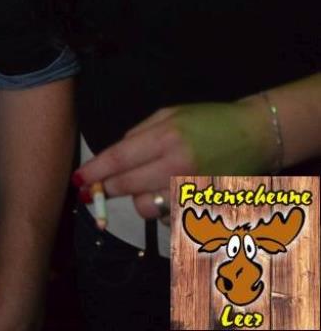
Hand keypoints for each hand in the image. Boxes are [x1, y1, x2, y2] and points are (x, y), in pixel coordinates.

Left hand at [74, 99, 272, 223]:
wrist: (253, 135)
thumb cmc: (208, 120)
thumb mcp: (170, 114)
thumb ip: (139, 134)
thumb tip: (112, 156)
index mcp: (167, 138)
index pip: (120, 159)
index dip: (95, 172)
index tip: (78, 180)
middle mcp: (177, 167)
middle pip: (128, 186)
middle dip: (107, 189)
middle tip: (97, 189)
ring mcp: (191, 191)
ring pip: (146, 208)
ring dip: (138, 199)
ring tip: (147, 184)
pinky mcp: (203, 208)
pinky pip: (168, 217)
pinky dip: (162, 208)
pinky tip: (170, 193)